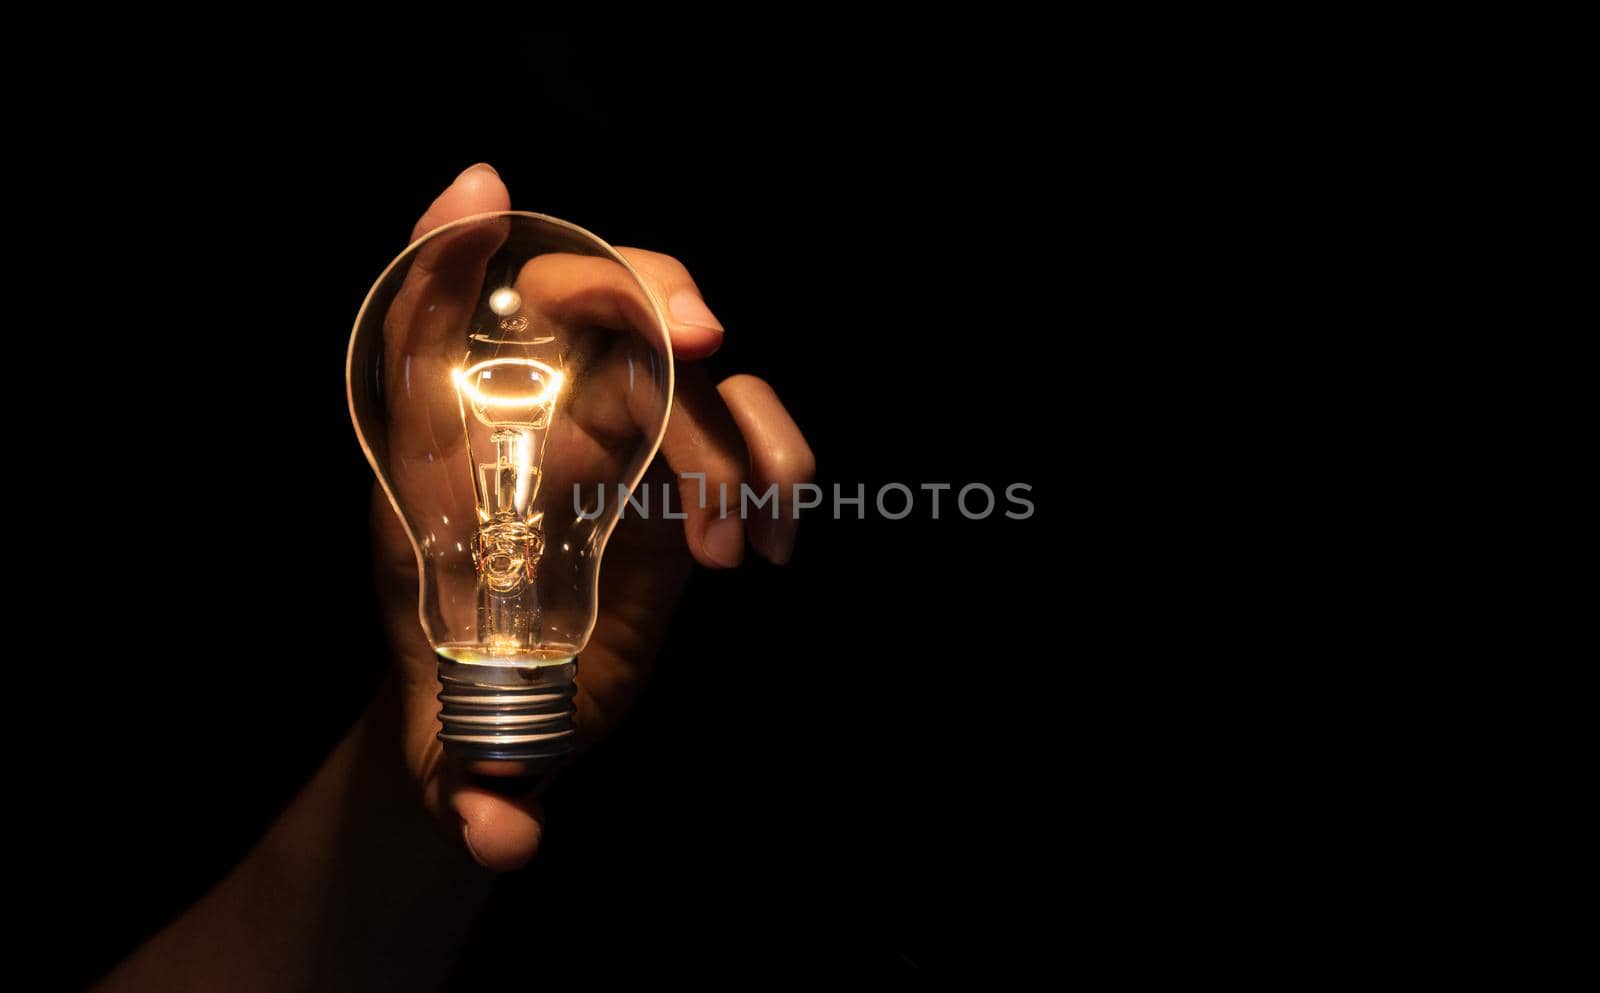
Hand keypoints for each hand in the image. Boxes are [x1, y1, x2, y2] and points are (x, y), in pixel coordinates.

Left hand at [368, 164, 814, 871]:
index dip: (451, 246)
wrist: (502, 711)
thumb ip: (464, 784)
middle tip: (702, 339)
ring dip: (734, 429)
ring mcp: (622, 443)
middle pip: (591, 295)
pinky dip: (778, 467)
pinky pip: (745, 430)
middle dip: (648, 293)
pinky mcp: (683, 479)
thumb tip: (502, 828)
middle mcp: (538, 425)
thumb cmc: (452, 702)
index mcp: (449, 452)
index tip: (489, 201)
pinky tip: (777, 547)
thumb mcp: (443, 741)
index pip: (438, 317)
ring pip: (690, 365)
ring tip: (736, 538)